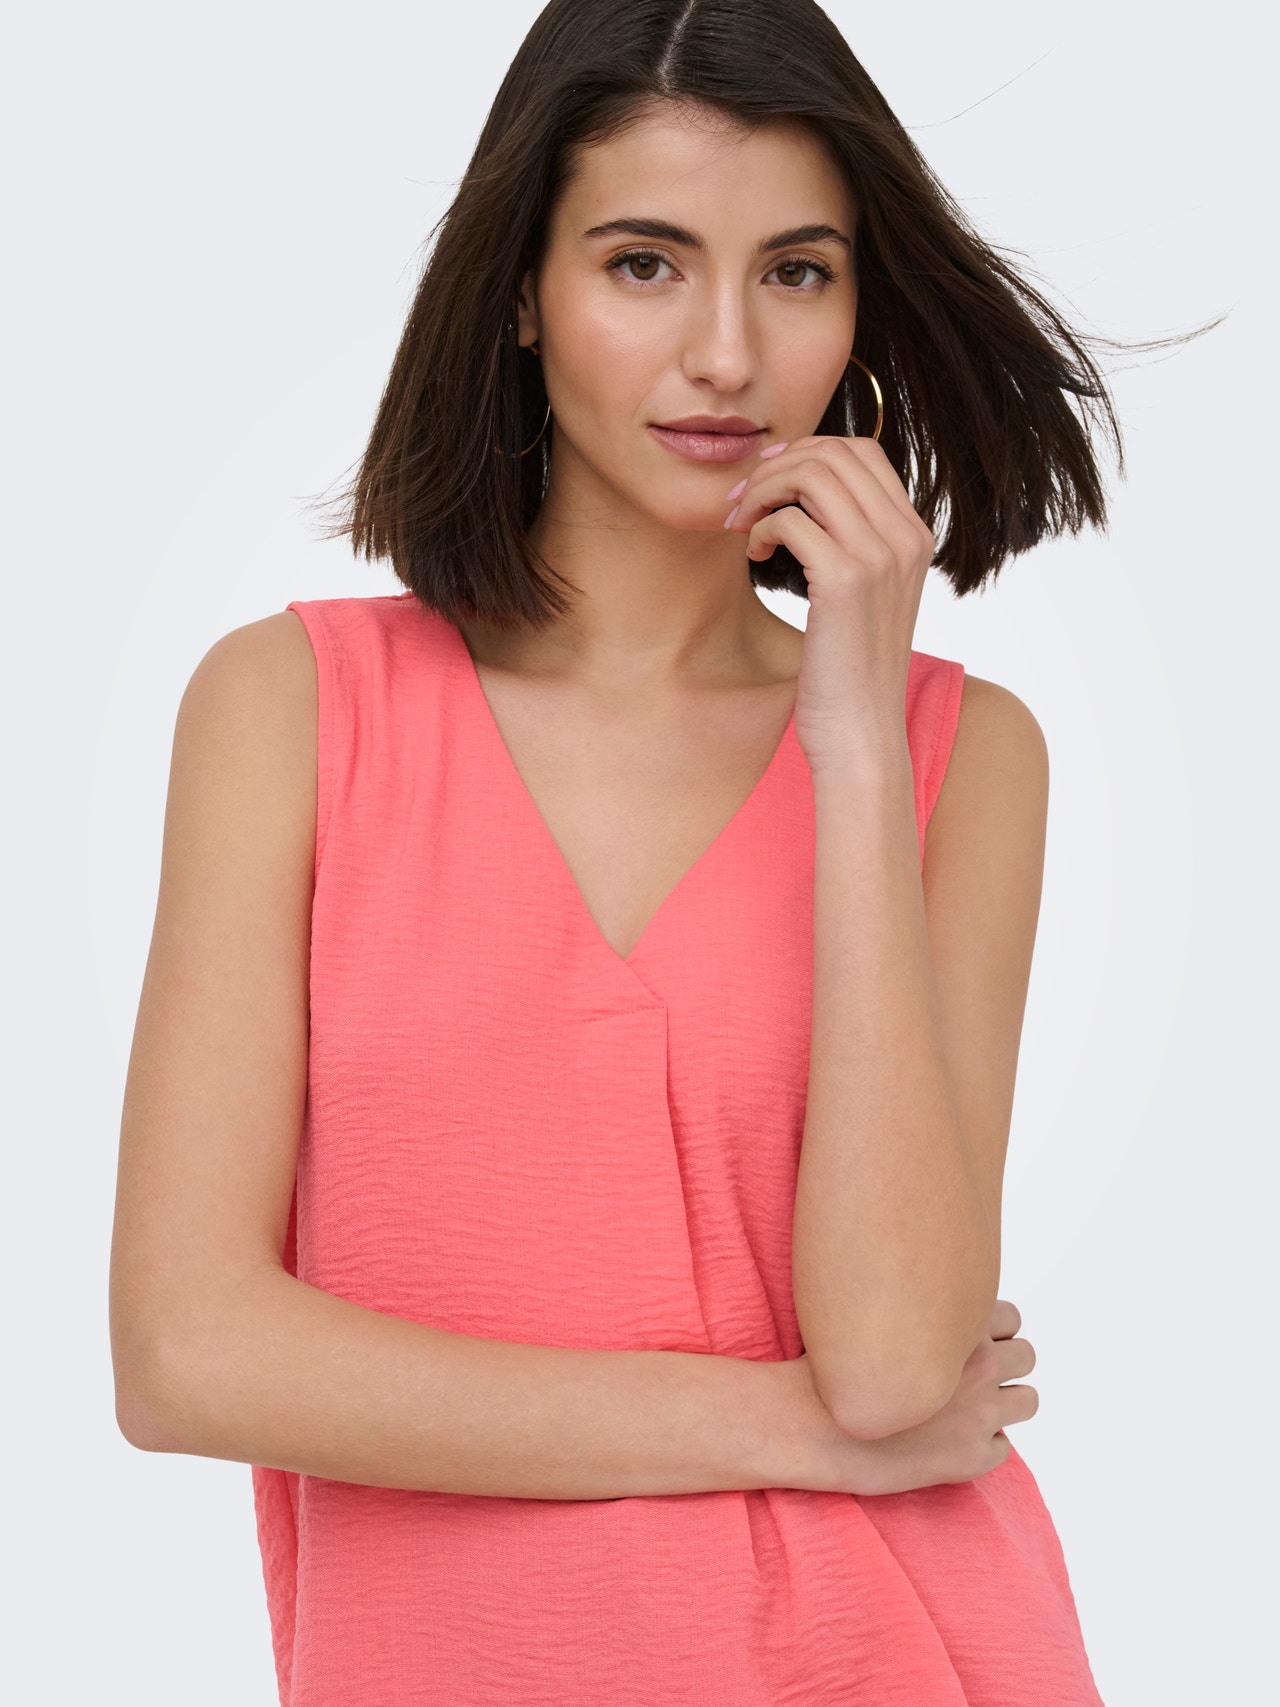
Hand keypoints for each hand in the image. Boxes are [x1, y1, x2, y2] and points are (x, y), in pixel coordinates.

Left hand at [724, 435, 933, 768]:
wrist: (861, 733)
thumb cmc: (850, 671)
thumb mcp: (862, 597)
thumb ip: (850, 543)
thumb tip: (802, 497)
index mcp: (913, 535)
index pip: (862, 451)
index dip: (806, 454)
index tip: (768, 484)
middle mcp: (905, 537)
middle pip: (834, 453)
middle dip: (776, 467)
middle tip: (741, 503)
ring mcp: (880, 556)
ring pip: (811, 475)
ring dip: (762, 492)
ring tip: (742, 527)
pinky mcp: (845, 580)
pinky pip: (790, 520)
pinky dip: (760, 530)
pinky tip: (753, 558)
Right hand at [781, 1299, 1038, 1496]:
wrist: (811, 1424)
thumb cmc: (831, 1368)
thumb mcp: (877, 1318)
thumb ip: (922, 1317)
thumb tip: (935, 1315)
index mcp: (959, 1324)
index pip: (1011, 1315)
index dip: (990, 1329)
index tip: (968, 1342)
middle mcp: (979, 1365)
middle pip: (1027, 1354)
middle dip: (1006, 1364)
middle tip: (972, 1378)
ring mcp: (980, 1412)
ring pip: (1028, 1401)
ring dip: (1004, 1404)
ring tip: (968, 1411)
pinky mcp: (973, 1457)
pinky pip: (1002, 1447)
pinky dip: (982, 1445)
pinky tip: (946, 1443)